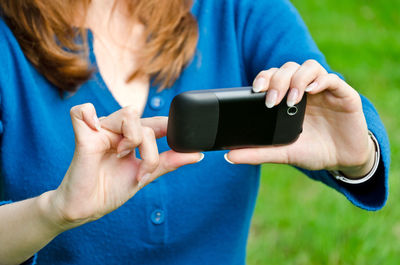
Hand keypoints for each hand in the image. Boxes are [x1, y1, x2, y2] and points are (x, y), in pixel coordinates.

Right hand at [49, 104, 201, 229]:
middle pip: (144, 122)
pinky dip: (87, 114)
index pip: (155, 123)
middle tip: (143, 170)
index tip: (184, 140)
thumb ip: (168, 162)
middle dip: (150, 148)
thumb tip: (197, 154)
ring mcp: (100, 131)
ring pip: (128, 115)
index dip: (169, 127)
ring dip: (132, 138)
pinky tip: (96, 131)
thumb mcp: (145, 175)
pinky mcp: (83, 137)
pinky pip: (82, 112)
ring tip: (123, 157)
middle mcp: (117, 131)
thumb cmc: (111, 190)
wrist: (86, 209)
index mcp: (132, 138)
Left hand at [226, 60, 375, 177]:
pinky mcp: (344, 94)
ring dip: (297, 80)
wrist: (343, 161)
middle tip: (271, 101)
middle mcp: (304, 90)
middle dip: (277, 81)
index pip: (273, 77)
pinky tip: (312, 91)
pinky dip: (320, 80)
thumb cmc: (313, 151)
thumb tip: (229, 156)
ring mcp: (324, 90)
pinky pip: (332, 78)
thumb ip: (258, 152)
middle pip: (288, 68)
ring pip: (308, 67)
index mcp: (287, 99)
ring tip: (292, 100)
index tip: (255, 90)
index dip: (263, 78)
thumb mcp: (283, 153)